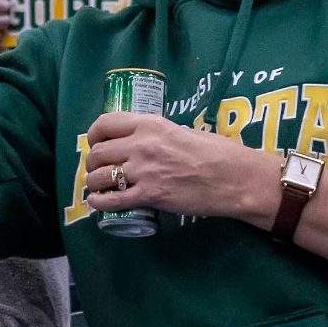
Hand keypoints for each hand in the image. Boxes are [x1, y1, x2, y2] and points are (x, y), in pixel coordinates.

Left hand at [82, 110, 279, 224]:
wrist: (235, 178)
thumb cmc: (216, 152)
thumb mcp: (182, 131)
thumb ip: (157, 134)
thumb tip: (140, 141)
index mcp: (150, 124)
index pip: (105, 123)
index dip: (94, 135)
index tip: (96, 143)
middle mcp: (142, 144)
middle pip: (99, 152)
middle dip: (92, 163)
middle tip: (98, 169)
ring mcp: (144, 171)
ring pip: (100, 176)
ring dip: (94, 183)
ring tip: (97, 187)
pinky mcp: (150, 195)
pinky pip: (112, 200)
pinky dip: (99, 202)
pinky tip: (98, 203)